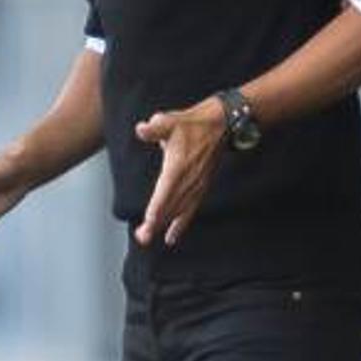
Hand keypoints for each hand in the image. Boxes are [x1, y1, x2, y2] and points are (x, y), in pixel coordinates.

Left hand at [132, 99, 226, 247]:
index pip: (166, 192)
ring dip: (164, 226)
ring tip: (148, 239)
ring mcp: (195, 187)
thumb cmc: (192, 124)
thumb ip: (155, 128)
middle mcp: (188, 181)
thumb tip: (141, 129)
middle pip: (170, 208)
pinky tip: (171, 237)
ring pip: (178, 213)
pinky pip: (189, 212)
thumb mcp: (170, 122)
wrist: (220, 125)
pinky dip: (179, 226)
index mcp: (178, 168)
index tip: (148, 223)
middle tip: (142, 238)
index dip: (157, 208)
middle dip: (155, 224)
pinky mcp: (200, 189)